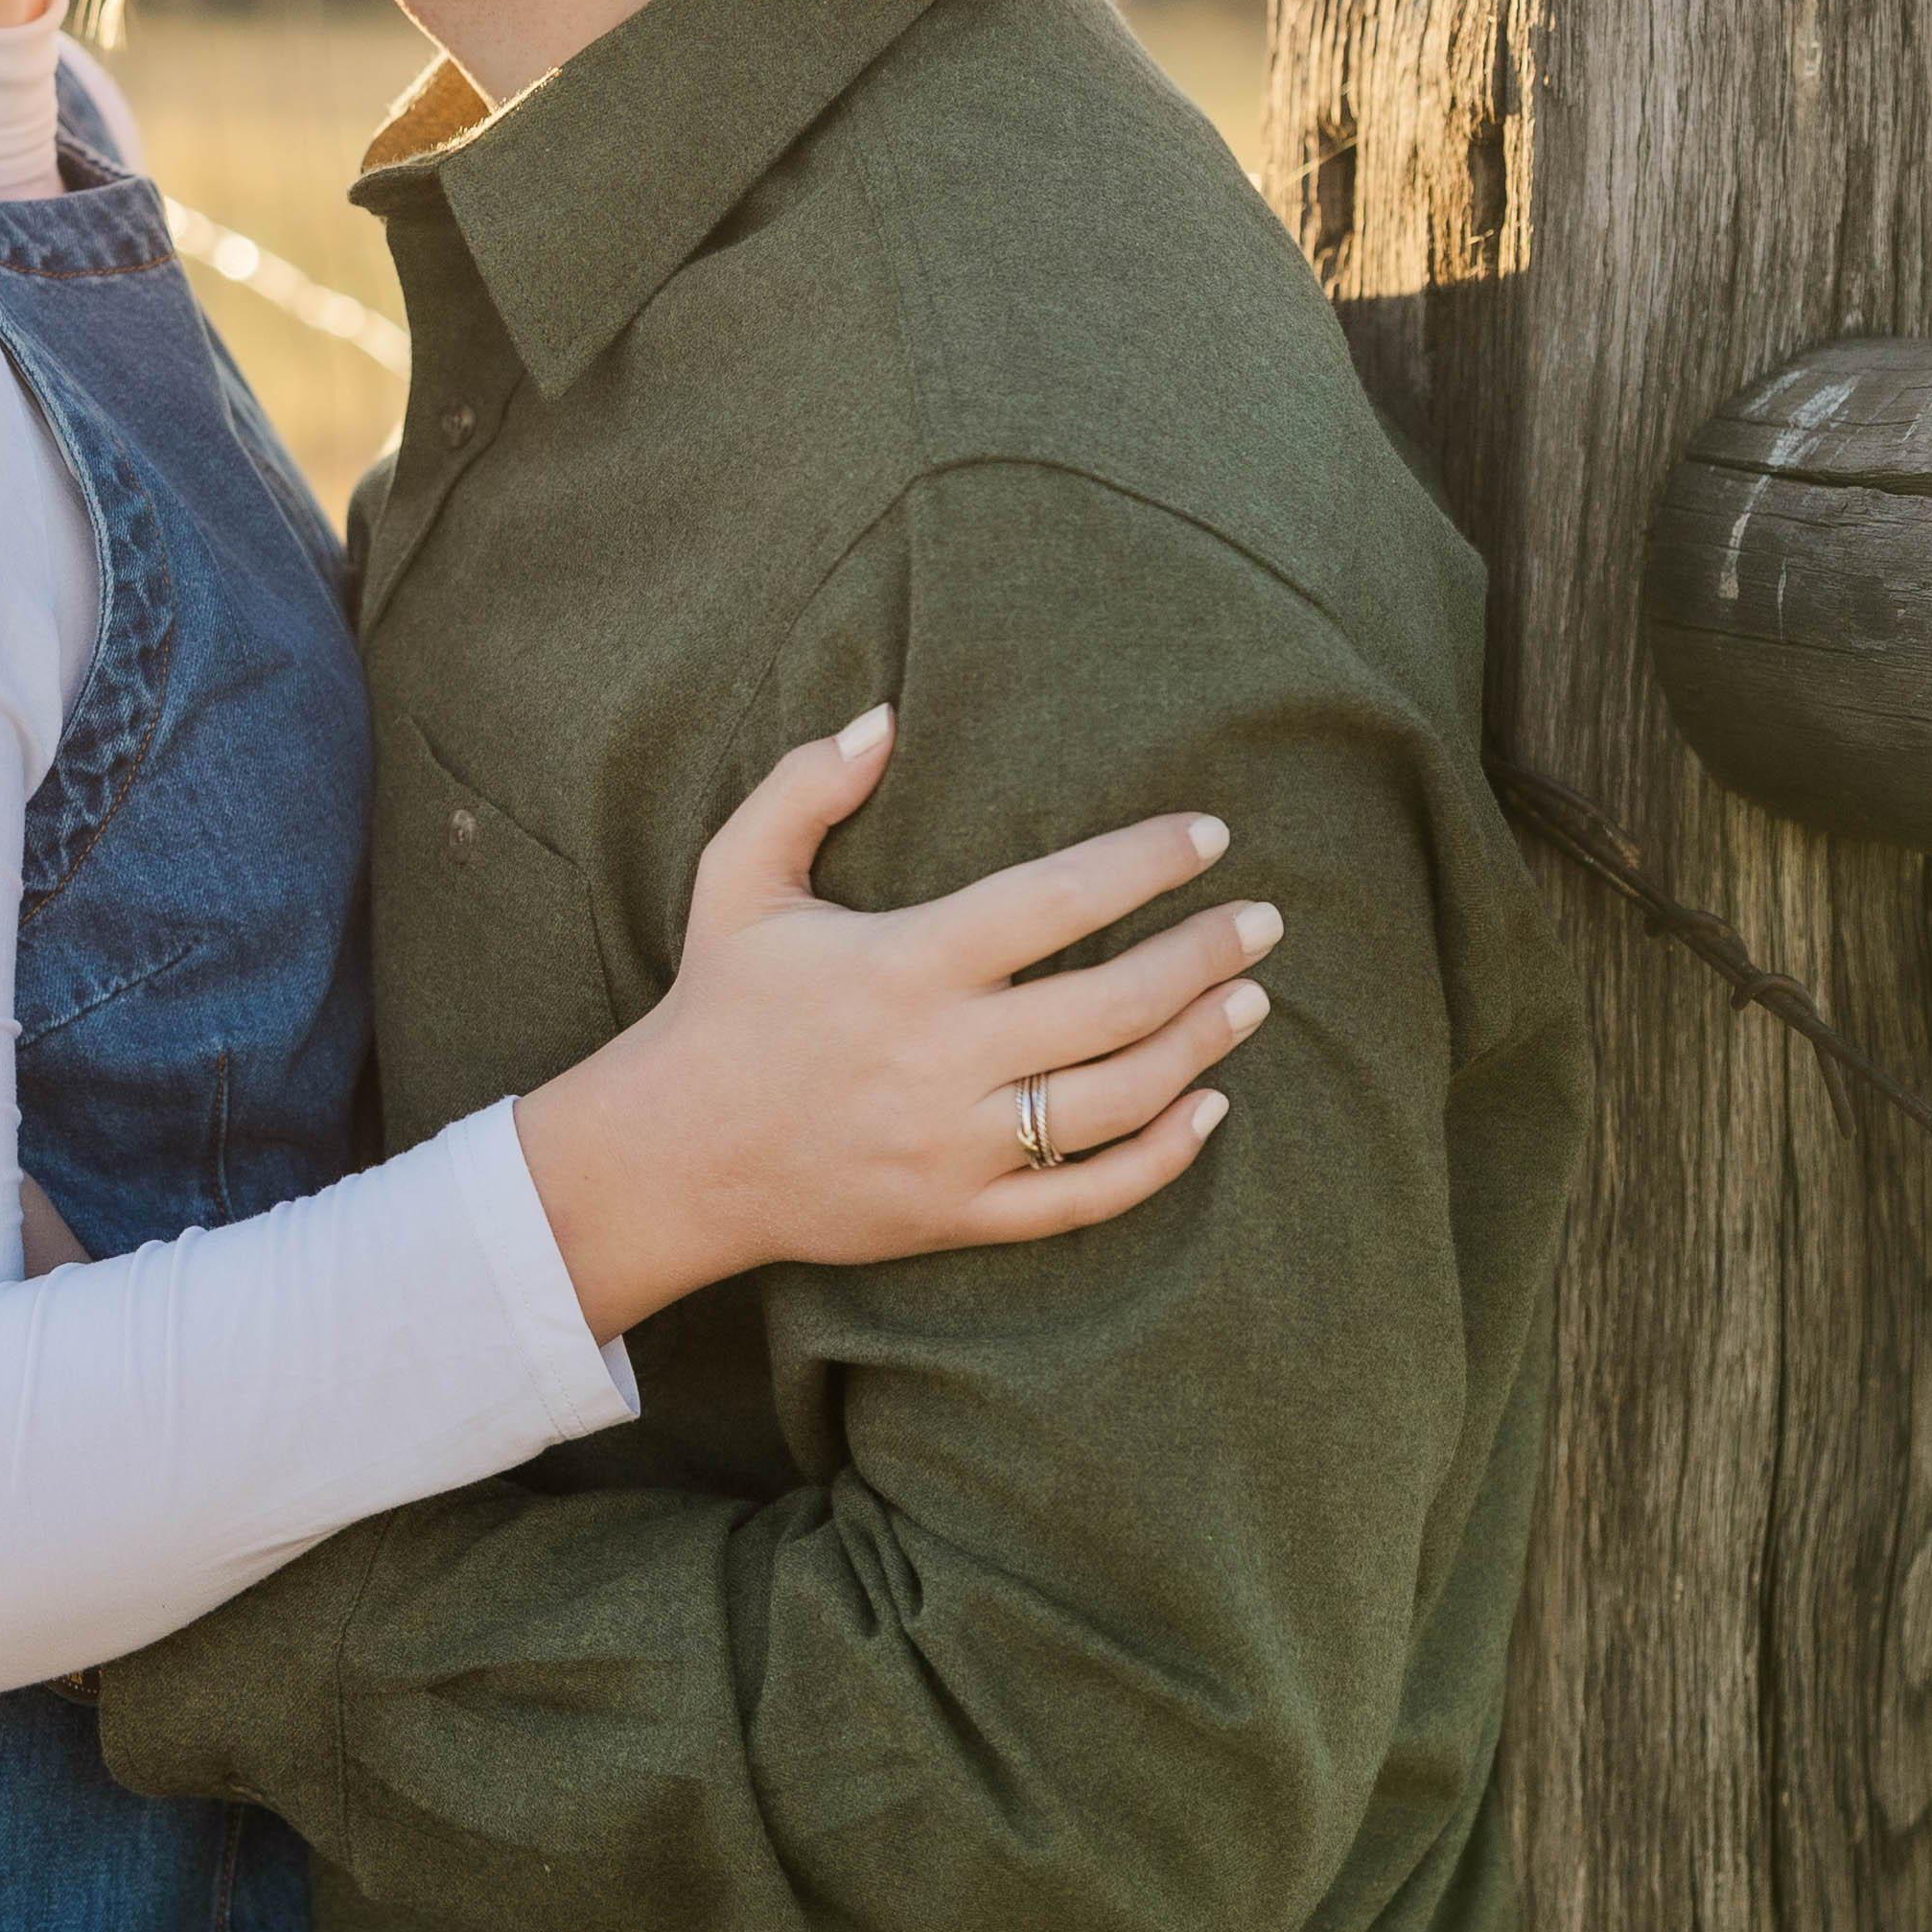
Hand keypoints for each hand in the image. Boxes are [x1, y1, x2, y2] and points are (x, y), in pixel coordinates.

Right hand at [510, 706, 1278, 1339]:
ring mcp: (955, 1146)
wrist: (669, 1158)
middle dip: (1204, 955)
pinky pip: (1086, 1195)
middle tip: (1262, 920)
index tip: (1208, 835)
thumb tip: (882, 716)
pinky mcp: (958, 1215)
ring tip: (1249, 999)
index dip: (1144, 862)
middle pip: (1113, 1002)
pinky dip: (1161, 1157)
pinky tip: (1208, 1109)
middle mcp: (940, 1057)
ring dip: (1200, 1045)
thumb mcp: (736, 878)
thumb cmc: (717, 1005)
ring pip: (1116, 1100)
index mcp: (902, 964)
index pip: (1055, 900)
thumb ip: (803, 786)